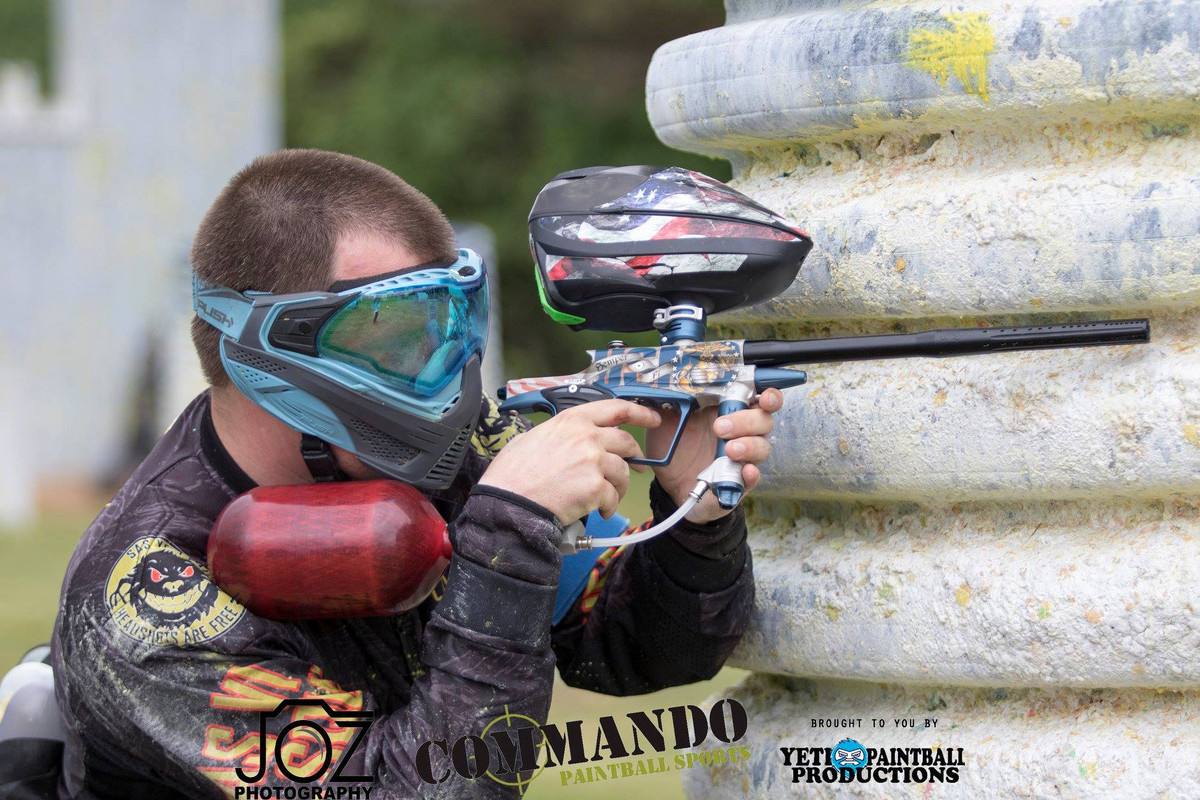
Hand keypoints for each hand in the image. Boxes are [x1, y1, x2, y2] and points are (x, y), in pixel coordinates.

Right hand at [478, 400, 661, 525]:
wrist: (509, 503)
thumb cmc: (513, 475)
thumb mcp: (532, 438)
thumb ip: (557, 433)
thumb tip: (564, 439)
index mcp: (571, 420)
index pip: (615, 408)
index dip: (639, 412)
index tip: (653, 418)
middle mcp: (586, 436)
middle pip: (626, 442)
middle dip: (635, 457)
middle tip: (637, 468)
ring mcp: (593, 461)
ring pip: (623, 472)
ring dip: (618, 487)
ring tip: (603, 499)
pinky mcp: (596, 487)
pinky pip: (614, 496)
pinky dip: (608, 506)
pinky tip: (596, 511)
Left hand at [649, 388, 783, 523]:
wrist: (666, 479)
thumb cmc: (672, 443)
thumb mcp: (667, 418)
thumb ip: (674, 400)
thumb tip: (675, 384)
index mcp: (728, 411)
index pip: (758, 398)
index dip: (769, 396)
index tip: (765, 397)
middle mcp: (741, 433)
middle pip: (764, 421)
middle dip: (747, 421)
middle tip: (720, 427)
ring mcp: (742, 458)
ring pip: (762, 448)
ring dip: (749, 446)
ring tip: (728, 450)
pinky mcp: (738, 481)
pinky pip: (753, 478)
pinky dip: (752, 475)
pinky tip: (745, 471)